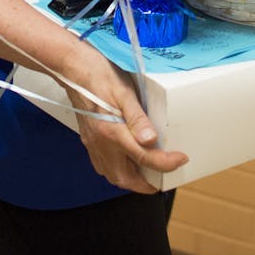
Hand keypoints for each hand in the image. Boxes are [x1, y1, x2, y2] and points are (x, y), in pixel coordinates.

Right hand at [61, 46, 187, 192]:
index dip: (166, 163)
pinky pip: (103, 166)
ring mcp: (93, 144)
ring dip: (132, 180)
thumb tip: (151, 139)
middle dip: (145, 185)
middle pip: (124, 178)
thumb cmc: (100, 75)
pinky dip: (119, 171)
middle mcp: (101, 143)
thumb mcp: (124, 92)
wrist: (73, 69)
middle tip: (164, 177)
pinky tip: (128, 161)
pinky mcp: (89, 141)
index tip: (180, 159)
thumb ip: (137, 118)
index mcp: (112, 132)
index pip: (144, 157)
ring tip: (149, 172)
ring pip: (112, 175)